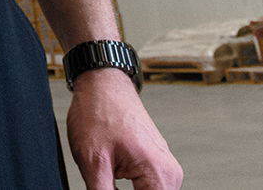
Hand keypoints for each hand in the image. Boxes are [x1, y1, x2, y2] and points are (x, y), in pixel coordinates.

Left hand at [67, 69, 182, 188]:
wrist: (102, 83)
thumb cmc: (99, 112)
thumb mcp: (93, 162)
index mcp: (160, 174)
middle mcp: (169, 173)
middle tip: (102, 186)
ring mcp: (163, 167)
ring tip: (104, 180)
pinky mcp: (154, 163)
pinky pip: (147, 188)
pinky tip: (110, 185)